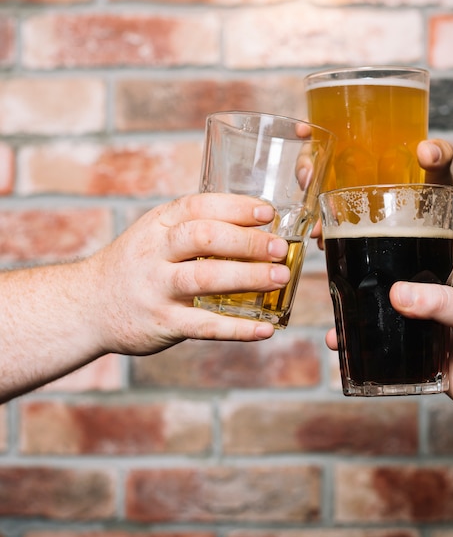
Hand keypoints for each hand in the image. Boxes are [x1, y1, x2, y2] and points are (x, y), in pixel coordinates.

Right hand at [89, 193, 290, 353]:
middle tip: (280, 248)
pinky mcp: (162, 323)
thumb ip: (195, 228)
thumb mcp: (155, 235)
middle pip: (204, 237)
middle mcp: (154, 252)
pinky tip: (266, 329)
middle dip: (247, 241)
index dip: (236, 207)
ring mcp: (157, 288)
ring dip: (248, 277)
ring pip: (206, 278)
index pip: (198, 206)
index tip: (267, 212)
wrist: (88, 306)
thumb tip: (258, 227)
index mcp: (158, 225)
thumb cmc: (137, 265)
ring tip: (280, 277)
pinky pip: (204, 326)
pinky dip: (238, 329)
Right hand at [313, 138, 452, 249]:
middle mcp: (350, 175)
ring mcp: (347, 201)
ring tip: (317, 223)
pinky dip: (322, 233)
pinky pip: (328, 226)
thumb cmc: (439, 192)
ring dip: (309, 209)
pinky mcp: (350, 226)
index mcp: (366, 152)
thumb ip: (441, 156)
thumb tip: (426, 151)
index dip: (310, 130)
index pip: (330, 134)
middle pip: (315, 165)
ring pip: (316, 198)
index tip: (303, 130)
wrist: (446, 230)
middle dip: (305, 169)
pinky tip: (323, 241)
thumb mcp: (441, 171)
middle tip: (309, 180)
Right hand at [325, 261, 452, 437]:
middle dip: (368, 301)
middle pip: (397, 298)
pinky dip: (377, 359)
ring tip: (336, 335)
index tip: (354, 263)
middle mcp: (440, 305)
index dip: (386, 263)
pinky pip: (397, 359)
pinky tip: (353, 359)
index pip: (414, 263)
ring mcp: (433, 335)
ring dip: (367, 331)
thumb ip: (437, 303)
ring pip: (393, 329)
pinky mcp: (429, 363)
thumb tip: (395, 294)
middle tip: (338, 301)